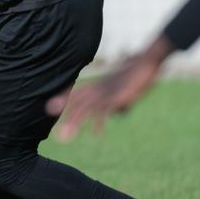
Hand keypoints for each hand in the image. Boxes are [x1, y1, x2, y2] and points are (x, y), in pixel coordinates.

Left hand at [48, 35, 173, 139]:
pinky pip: (105, 111)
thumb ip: (120, 103)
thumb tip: (117, 113)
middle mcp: (99, 88)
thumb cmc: (138, 75)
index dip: (65, 99)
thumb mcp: (127, 92)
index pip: (77, 92)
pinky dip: (100, 123)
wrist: (149, 62)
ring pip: (86, 108)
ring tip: (65, 136)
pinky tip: (95, 135)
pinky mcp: (118, 97)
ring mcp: (107, 93)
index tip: (50, 107)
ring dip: (75, 122)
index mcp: (99, 85)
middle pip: (78, 101)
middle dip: (65, 114)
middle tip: (54, 125)